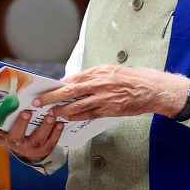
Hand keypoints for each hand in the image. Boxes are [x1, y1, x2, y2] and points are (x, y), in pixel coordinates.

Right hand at [0, 109, 63, 162]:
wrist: (28, 152)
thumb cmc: (16, 134)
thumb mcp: (6, 129)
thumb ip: (3, 118)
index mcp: (4, 138)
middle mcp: (16, 145)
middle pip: (16, 136)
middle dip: (21, 124)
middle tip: (26, 112)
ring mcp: (30, 149)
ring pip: (37, 140)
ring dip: (44, 126)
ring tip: (50, 115)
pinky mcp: (43, 151)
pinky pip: (50, 143)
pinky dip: (56, 133)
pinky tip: (59, 123)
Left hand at [34, 66, 188, 120]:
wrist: (151, 89)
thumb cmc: (130, 78)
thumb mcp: (110, 70)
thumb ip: (91, 75)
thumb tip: (72, 82)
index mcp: (98, 72)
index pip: (72, 79)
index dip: (56, 85)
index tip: (44, 88)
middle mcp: (98, 85)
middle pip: (69, 92)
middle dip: (51, 97)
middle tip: (38, 102)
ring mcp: (103, 99)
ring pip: (76, 106)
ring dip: (61, 111)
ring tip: (50, 113)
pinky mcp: (109, 111)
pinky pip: (89, 115)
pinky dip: (76, 117)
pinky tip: (67, 119)